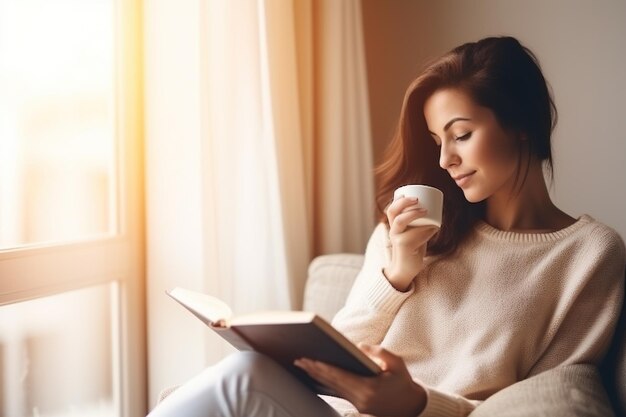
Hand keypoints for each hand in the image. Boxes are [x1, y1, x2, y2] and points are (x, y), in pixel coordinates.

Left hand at [294, 344, 426, 416]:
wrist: (411, 406)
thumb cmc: (403, 382)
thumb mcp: (397, 363)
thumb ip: (379, 352)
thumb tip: (359, 345)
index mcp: (369, 389)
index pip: (341, 376)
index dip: (325, 368)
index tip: (311, 359)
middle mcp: (360, 399)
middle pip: (332, 382)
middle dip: (315, 370)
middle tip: (299, 359)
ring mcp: (357, 405)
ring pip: (332, 388)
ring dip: (316, 376)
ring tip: (302, 365)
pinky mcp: (356, 406)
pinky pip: (337, 392)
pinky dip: (325, 382)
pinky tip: (315, 375)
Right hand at [384, 196, 438, 290]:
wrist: (406, 268)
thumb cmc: (413, 248)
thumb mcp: (415, 233)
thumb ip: (421, 223)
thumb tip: (437, 210)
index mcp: (395, 225)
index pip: (392, 208)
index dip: (399, 199)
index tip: (411, 194)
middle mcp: (393, 230)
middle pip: (393, 211)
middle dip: (404, 202)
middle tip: (417, 199)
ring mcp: (397, 238)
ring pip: (400, 221)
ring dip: (413, 213)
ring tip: (426, 210)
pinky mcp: (403, 247)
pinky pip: (413, 236)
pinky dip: (426, 231)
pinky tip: (434, 229)